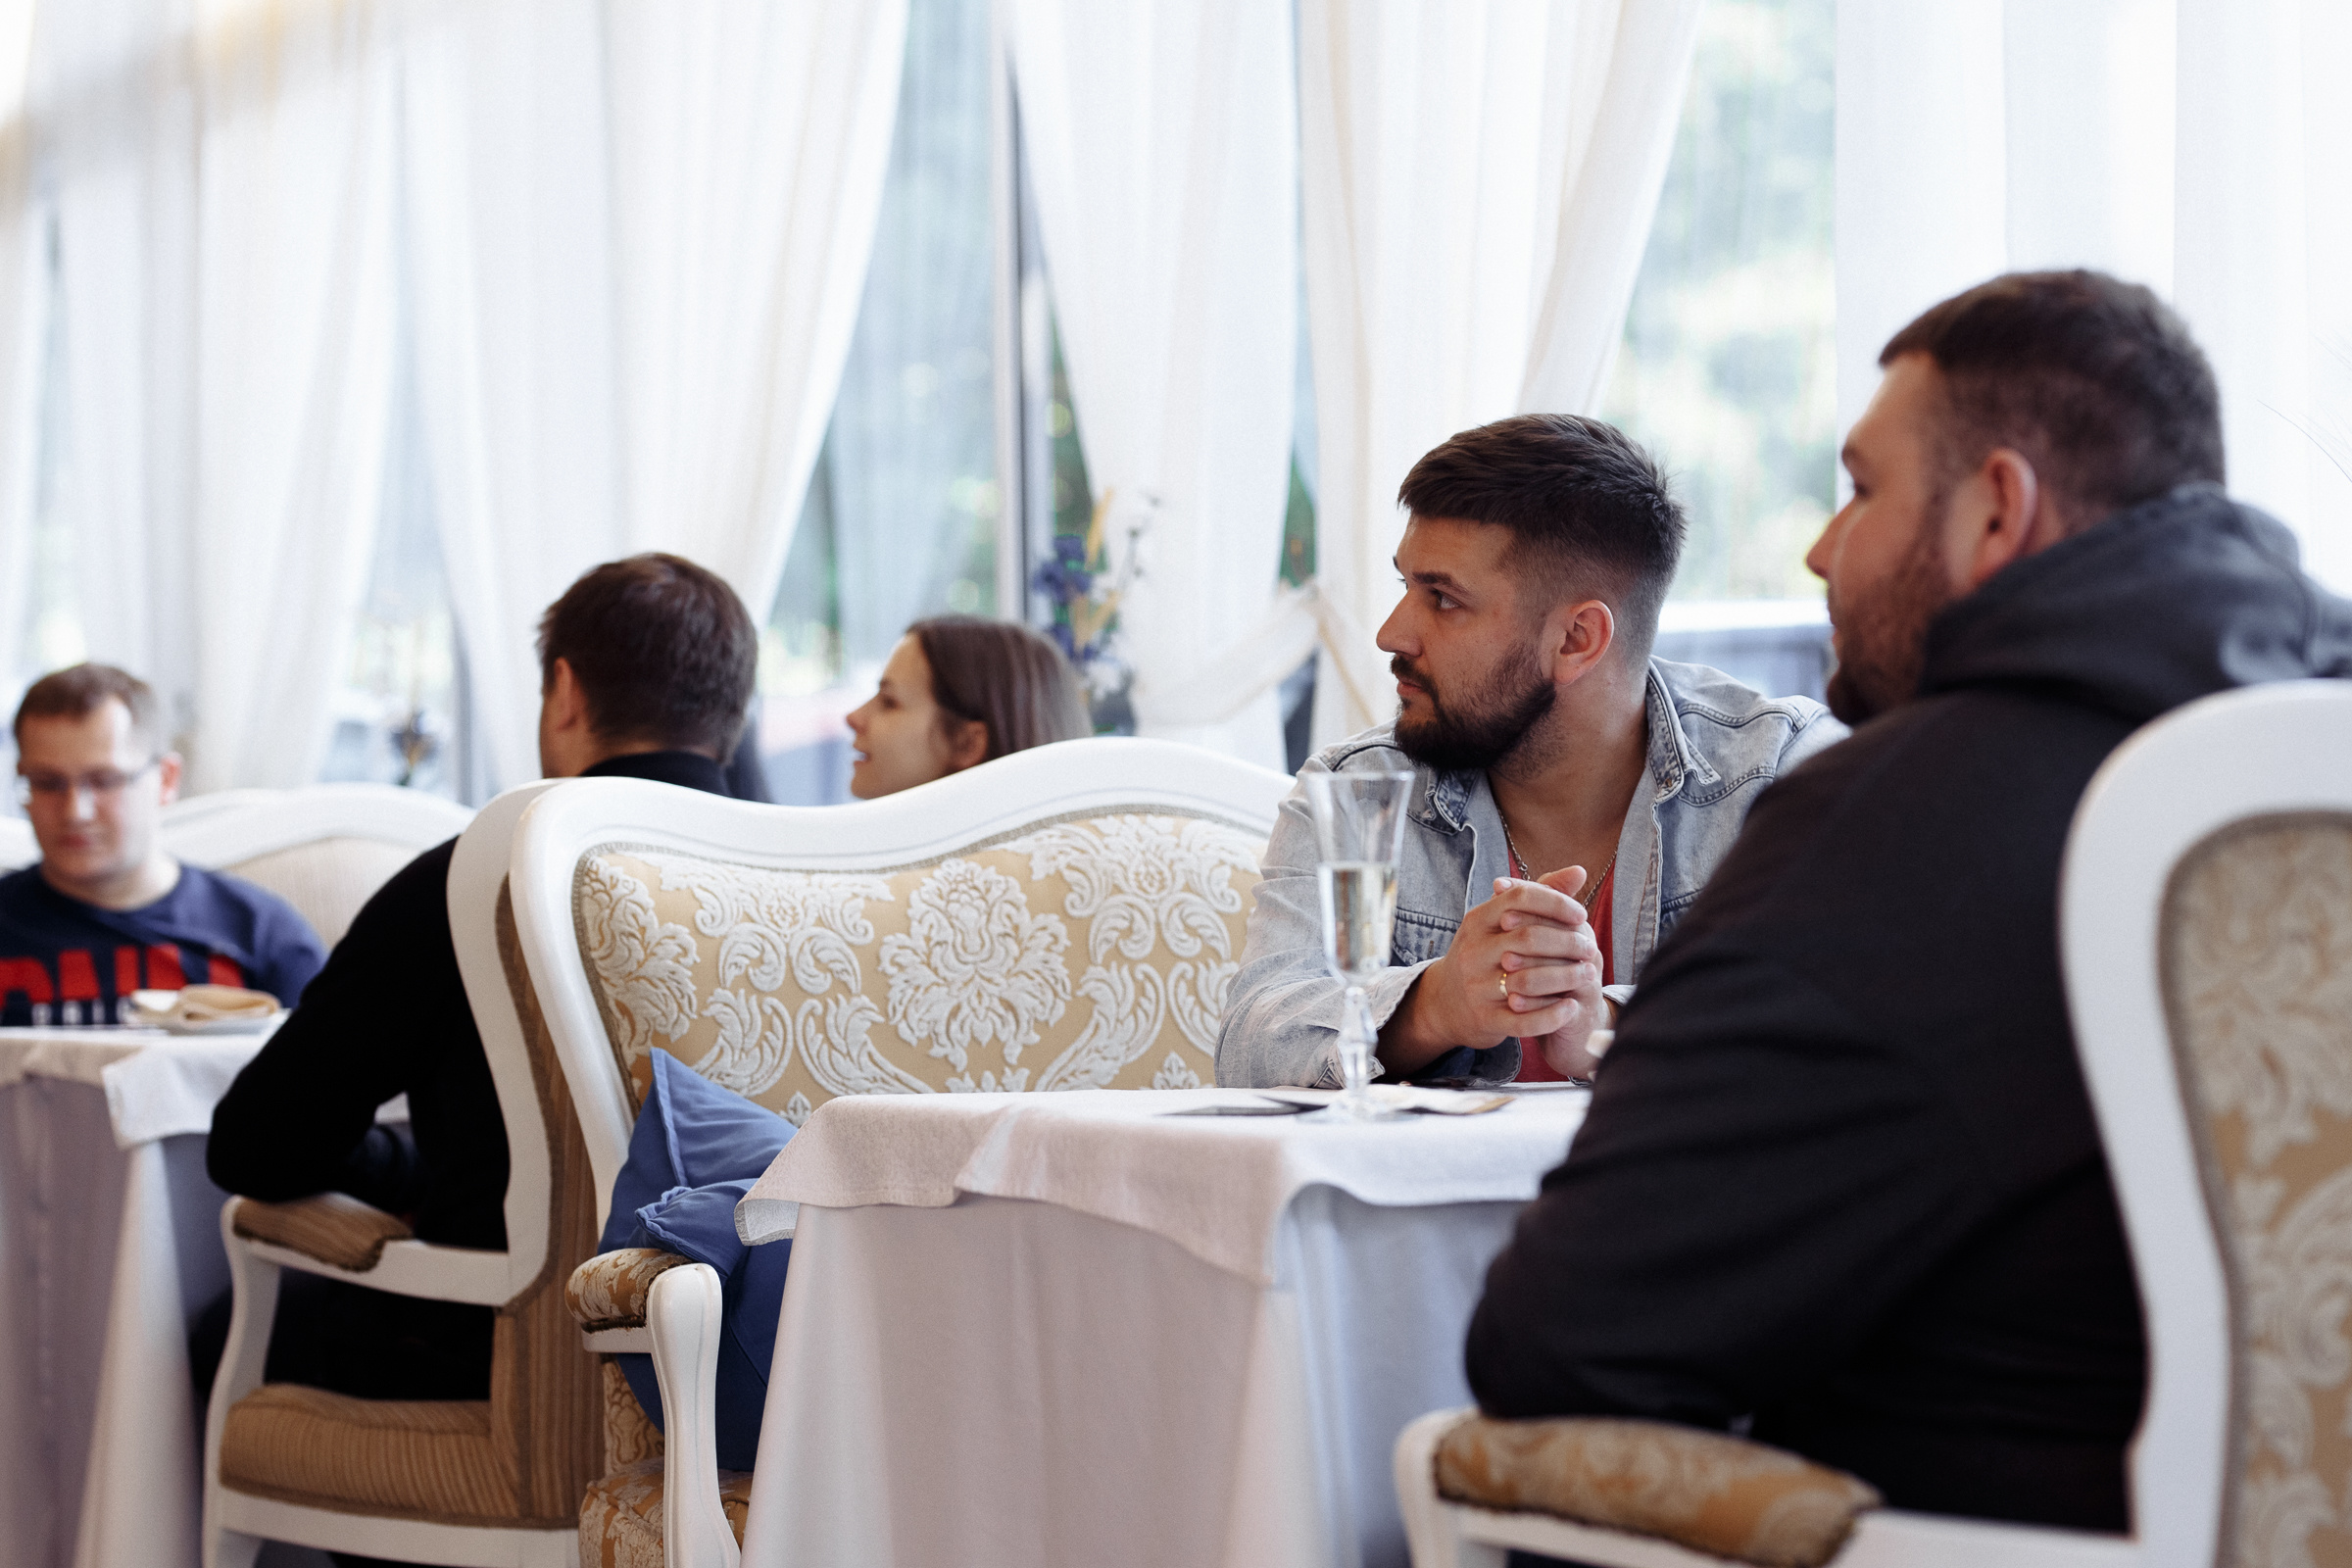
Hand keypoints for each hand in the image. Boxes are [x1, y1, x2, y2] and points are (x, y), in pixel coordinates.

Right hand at [1378, 866, 1605, 1074]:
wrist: (1445, 1002)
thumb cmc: (1483, 954)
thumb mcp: (1499, 921)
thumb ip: (1539, 895)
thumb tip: (1579, 871)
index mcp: (1477, 920)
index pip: (1519, 898)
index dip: (1555, 903)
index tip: (1580, 914)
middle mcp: (1473, 951)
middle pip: (1528, 938)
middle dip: (1567, 942)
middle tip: (1590, 948)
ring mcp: (1477, 987)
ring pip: (1528, 980)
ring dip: (1566, 977)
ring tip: (1589, 974)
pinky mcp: (1485, 1019)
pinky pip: (1523, 1020)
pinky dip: (1552, 1015)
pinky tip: (1572, 1007)